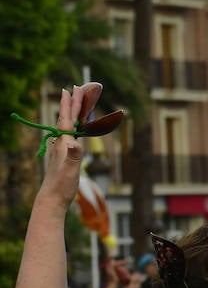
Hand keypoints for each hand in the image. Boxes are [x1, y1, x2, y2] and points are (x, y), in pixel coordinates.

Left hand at [38, 84, 102, 205]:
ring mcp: (62, 150)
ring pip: (67, 126)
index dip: (71, 105)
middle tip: (74, 89)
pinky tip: (74, 128)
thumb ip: (74, 157)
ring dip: (71, 113)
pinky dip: (73, 126)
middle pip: (66, 119)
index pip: (68, 120)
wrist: (52, 199)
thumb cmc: (62, 186)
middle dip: (70, 104)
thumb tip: (76, 143)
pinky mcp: (64, 156)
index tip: (73, 90)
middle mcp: (62, 144)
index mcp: (64, 144)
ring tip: (74, 103)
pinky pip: (70, 135)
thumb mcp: (70, 171)